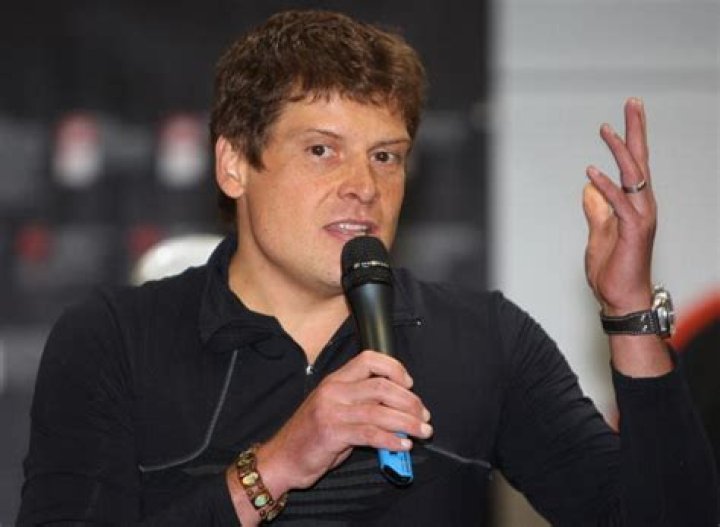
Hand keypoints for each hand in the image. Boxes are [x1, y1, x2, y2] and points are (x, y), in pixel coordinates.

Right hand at [253, 350, 431, 492]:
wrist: (282, 458)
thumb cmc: (311, 436)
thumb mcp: (335, 411)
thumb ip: (363, 406)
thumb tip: (399, 411)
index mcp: (335, 380)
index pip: (368, 359)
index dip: (394, 368)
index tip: (409, 384)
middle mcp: (333, 391)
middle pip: (381, 385)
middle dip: (409, 401)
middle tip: (423, 415)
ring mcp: (331, 411)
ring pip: (380, 410)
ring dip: (407, 422)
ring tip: (421, 431)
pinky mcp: (332, 433)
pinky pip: (370, 433)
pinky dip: (391, 439)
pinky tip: (402, 445)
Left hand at [583, 98, 656, 314]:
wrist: (621, 298)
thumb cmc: (613, 269)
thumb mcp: (599, 233)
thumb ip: (596, 211)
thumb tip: (588, 190)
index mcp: (634, 204)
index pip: (634, 164)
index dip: (630, 138)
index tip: (626, 114)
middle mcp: (642, 206)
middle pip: (640, 161)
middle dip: (636, 131)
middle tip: (633, 103)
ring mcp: (640, 218)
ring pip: (633, 177)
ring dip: (619, 152)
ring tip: (606, 129)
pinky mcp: (633, 233)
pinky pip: (619, 205)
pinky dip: (606, 187)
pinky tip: (591, 172)